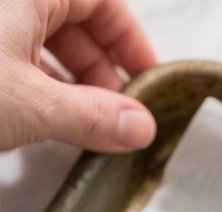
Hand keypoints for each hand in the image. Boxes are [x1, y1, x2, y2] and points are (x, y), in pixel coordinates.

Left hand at [0, 1, 156, 152]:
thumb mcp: (31, 104)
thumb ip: (91, 115)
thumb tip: (139, 126)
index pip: (101, 1)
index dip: (129, 41)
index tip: (147, 80)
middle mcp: (10, 2)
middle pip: (74, 25)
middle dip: (102, 72)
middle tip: (120, 118)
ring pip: (45, 46)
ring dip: (72, 87)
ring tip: (89, 128)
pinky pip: (17, 62)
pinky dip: (40, 90)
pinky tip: (49, 122)